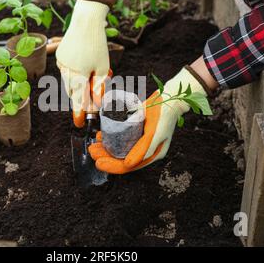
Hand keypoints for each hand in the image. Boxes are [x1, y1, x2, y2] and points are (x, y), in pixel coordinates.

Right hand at [56, 0, 110, 127]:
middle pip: (73, 92)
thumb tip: (96, 104)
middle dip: (81, 97)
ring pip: (68, 82)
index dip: (79, 113)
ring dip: (78, 84)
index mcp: (79, 75)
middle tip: (91, 100)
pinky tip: (82, 63)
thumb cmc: (97, 45)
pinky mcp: (59, 57)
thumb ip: (99, 87)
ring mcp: (61, 64)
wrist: (86, 22)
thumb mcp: (103, 67)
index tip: (79, 124)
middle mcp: (67, 71)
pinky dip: (73, 73)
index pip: (79, 100)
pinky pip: (66, 71)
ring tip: (90, 74)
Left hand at [89, 68, 209, 173]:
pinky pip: (121, 138)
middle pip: (122, 158)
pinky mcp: (137, 130)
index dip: (112, 166)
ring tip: (94, 145)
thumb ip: (144, 149)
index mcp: (153, 154)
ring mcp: (141, 140)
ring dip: (106, 148)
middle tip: (92, 151)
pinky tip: (101, 135)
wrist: (171, 96)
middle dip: (106, 156)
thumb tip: (129, 164)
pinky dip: (111, 138)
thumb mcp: (156, 133)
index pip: (129, 166)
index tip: (98, 162)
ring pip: (120, 149)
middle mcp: (146, 150)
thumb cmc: (165, 114)